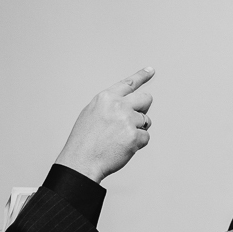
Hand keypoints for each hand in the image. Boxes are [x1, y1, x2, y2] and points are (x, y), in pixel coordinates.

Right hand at [54, 67, 154, 183]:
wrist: (81, 161)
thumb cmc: (84, 141)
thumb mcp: (91, 113)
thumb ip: (109, 105)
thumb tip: (127, 104)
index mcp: (106, 98)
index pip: (128, 83)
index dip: (141, 76)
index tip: (151, 70)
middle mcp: (118, 105)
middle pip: (146, 99)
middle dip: (144, 109)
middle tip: (134, 121)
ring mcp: (127, 120)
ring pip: (146, 121)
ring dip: (138, 130)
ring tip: (119, 139)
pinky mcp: (135, 136)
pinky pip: (146, 137)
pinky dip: (138, 144)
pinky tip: (123, 148)